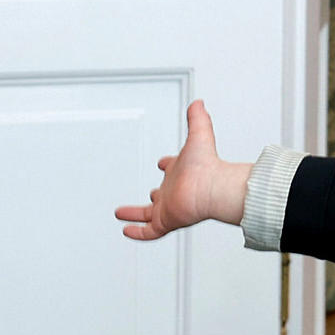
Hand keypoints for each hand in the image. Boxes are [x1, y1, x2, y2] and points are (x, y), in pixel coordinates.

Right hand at [115, 100, 249, 239]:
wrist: (213, 189)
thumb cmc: (208, 165)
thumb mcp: (199, 136)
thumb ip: (198, 119)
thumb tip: (199, 102)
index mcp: (181, 172)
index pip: (172, 168)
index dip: (167, 164)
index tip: (162, 162)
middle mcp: (175, 191)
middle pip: (161, 195)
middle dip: (154, 195)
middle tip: (148, 194)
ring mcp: (170, 207)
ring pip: (149, 214)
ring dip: (135, 214)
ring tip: (121, 214)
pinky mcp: (166, 221)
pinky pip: (149, 231)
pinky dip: (137, 232)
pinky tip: (125, 230)